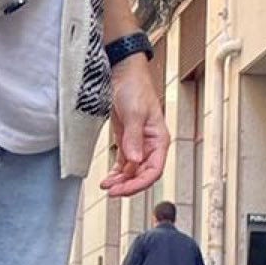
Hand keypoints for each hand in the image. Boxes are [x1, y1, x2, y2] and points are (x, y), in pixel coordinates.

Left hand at [101, 57, 167, 197]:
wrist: (123, 73)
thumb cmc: (135, 87)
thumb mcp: (135, 113)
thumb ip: (134, 138)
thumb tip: (134, 160)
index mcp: (159, 140)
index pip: (154, 170)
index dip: (140, 184)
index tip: (124, 189)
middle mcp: (150, 145)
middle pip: (142, 174)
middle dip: (128, 185)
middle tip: (112, 191)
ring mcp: (138, 144)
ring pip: (132, 172)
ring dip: (120, 181)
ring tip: (106, 185)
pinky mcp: (126, 141)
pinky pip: (123, 164)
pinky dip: (116, 173)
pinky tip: (108, 179)